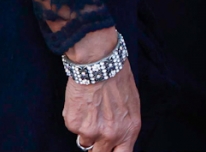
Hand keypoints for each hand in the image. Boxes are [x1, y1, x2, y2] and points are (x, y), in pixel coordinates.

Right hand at [62, 29, 139, 151]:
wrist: (99, 62)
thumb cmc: (118, 77)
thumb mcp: (131, 104)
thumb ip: (124, 124)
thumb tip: (117, 136)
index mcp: (129, 130)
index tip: (109, 149)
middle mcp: (112, 135)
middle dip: (97, 147)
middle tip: (95, 131)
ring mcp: (92, 132)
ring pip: (85, 142)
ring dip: (86, 130)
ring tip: (90, 107)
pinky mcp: (75, 125)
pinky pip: (74, 127)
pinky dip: (76, 117)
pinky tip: (82, 100)